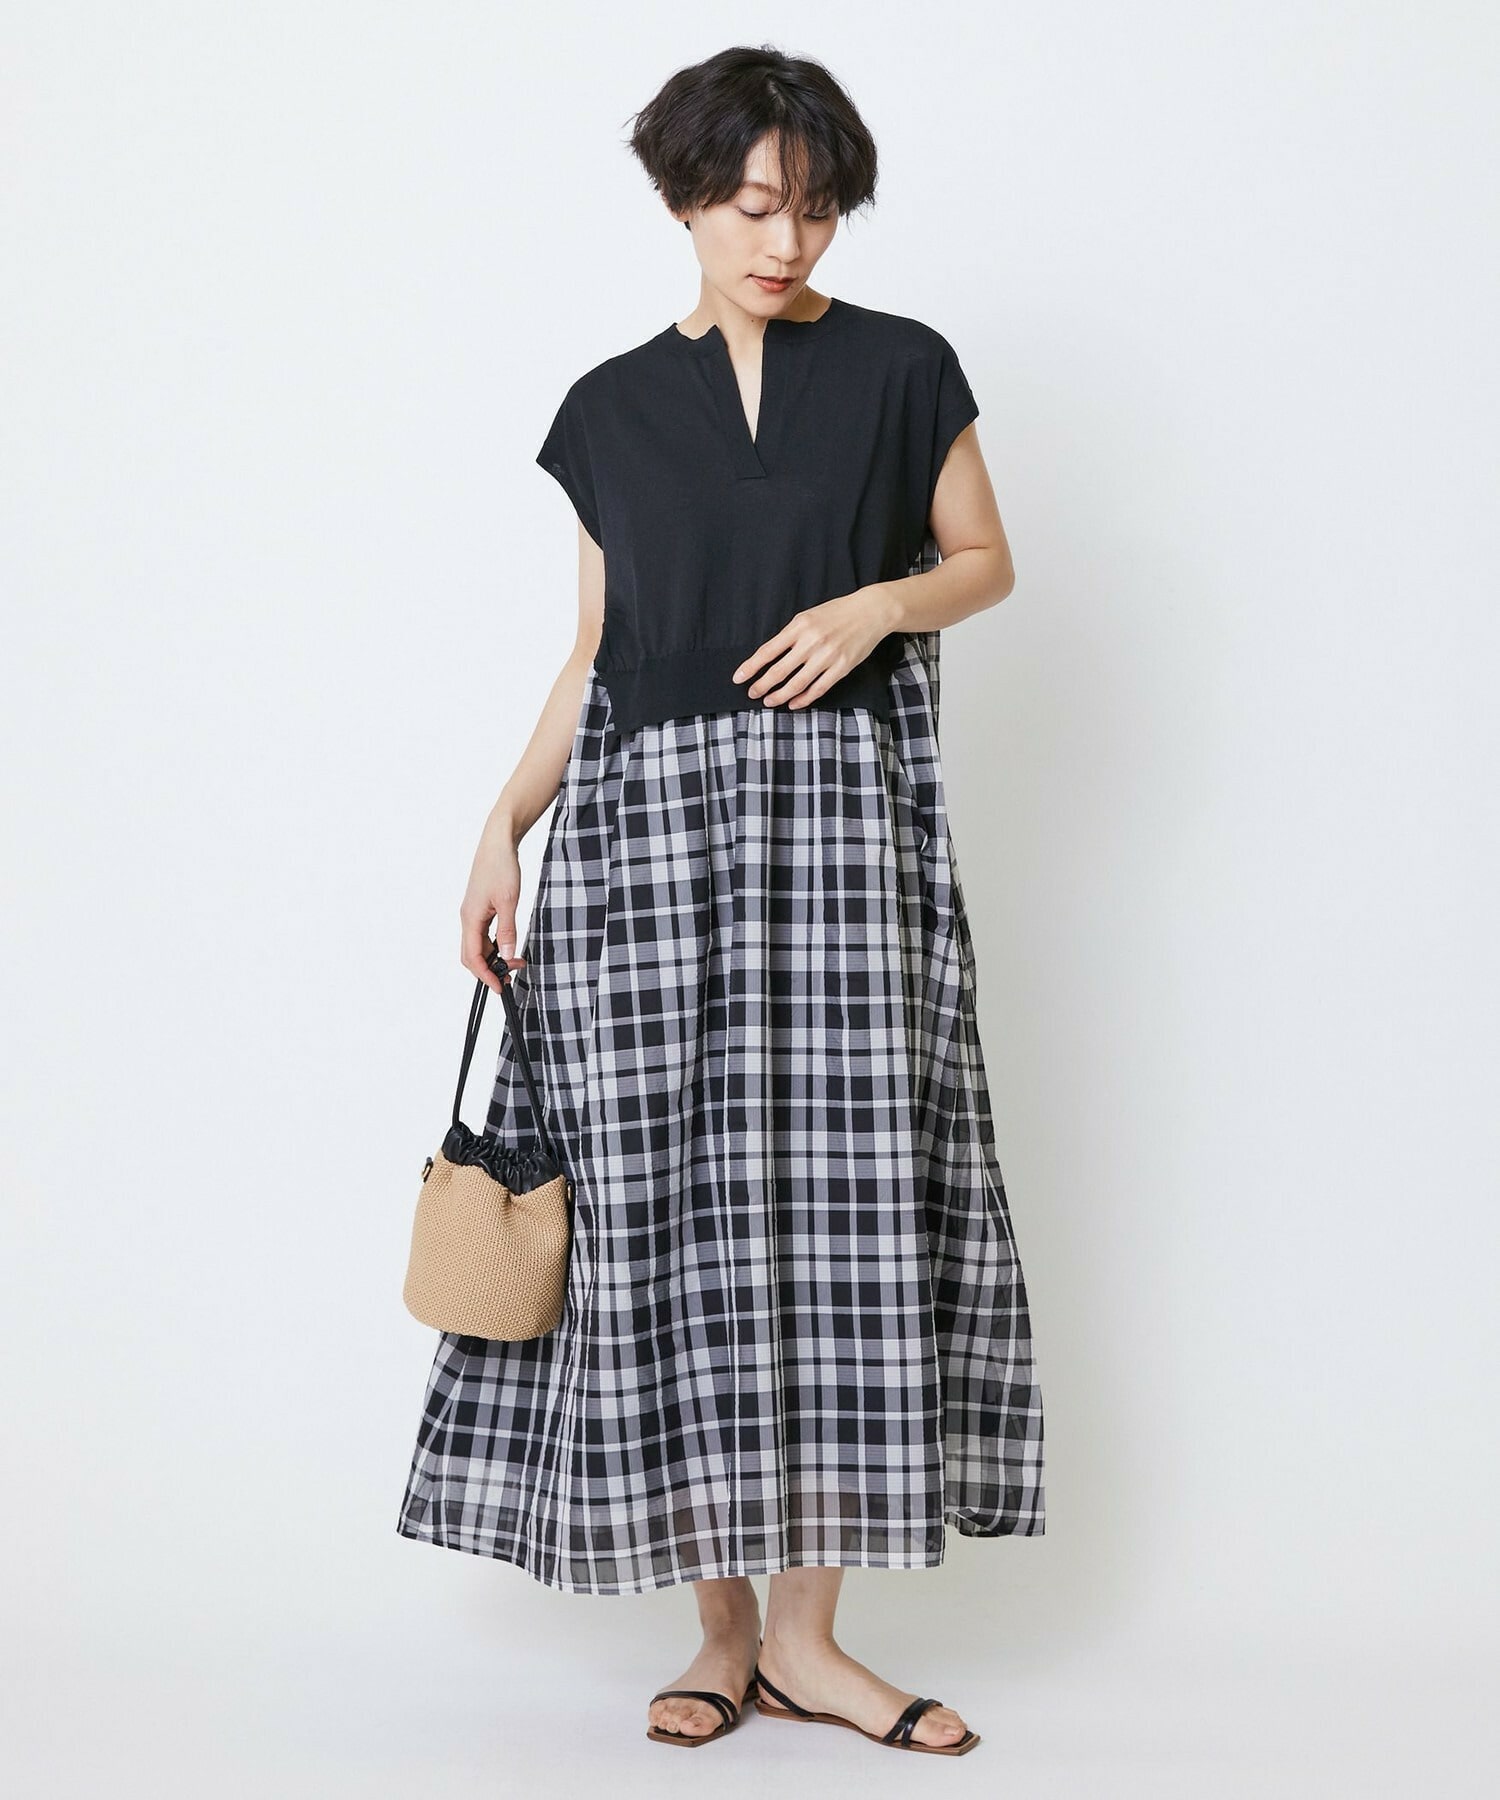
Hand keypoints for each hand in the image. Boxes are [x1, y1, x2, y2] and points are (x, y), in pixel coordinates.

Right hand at [460, 815, 528, 993]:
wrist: (498, 842)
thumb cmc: (501, 867)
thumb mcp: (509, 901)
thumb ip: (507, 931)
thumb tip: (507, 956)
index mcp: (470, 918)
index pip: (472, 957)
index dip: (485, 975)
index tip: (499, 987)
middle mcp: (467, 918)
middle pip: (471, 955)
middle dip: (489, 969)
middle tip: (511, 975)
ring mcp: (472, 913)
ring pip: (478, 945)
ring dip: (493, 957)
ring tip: (514, 961)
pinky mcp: (480, 908)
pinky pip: (482, 934)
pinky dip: (493, 944)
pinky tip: (507, 945)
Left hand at [730, 584, 898, 709]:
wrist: (870, 611)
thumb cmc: (837, 613)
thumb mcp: (809, 616)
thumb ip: (790, 635)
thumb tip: (769, 657)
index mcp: (799, 626)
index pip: (768, 651)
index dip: (751, 667)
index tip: (738, 678)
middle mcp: (811, 642)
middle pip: (779, 671)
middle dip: (762, 685)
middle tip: (752, 694)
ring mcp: (827, 656)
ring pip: (797, 684)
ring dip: (780, 696)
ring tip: (769, 701)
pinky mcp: (842, 667)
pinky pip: (818, 688)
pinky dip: (804, 699)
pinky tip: (793, 704)